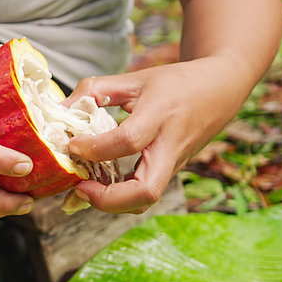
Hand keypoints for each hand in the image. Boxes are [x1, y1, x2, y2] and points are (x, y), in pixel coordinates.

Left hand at [66, 56, 253, 212]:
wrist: (220, 91)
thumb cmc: (175, 83)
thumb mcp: (134, 79)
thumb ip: (95, 91)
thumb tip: (60, 111)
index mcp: (159, 116)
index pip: (128, 141)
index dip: (96, 148)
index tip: (73, 144)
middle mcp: (169, 147)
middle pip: (145, 191)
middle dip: (107, 199)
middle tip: (79, 187)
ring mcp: (172, 164)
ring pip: (146, 200)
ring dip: (112, 203)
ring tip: (84, 188)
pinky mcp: (169, 173)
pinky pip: (144, 194)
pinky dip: (119, 197)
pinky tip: (98, 185)